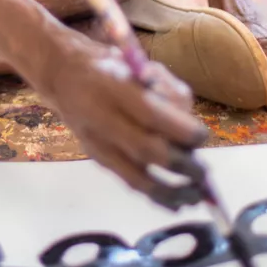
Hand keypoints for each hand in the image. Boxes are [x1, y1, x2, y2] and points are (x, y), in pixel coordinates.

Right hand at [41, 36, 207, 208]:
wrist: (62, 75)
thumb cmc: (110, 67)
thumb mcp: (140, 64)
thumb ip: (168, 91)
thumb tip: (192, 131)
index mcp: (114, 86)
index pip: (151, 114)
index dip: (181, 131)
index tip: (201, 136)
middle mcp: (102, 117)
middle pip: (146, 149)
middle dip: (181, 165)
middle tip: (204, 173)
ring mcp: (97, 142)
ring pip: (136, 176)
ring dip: (171, 190)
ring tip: (195, 196)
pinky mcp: (98, 158)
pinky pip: (129, 181)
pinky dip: (155, 195)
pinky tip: (177, 202)